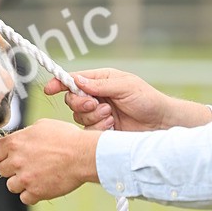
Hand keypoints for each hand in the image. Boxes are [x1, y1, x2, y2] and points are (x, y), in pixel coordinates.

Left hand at [0, 118, 99, 204]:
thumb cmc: (66, 138)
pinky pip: (25, 198)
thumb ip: (24, 135)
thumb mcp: (41, 126)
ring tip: (36, 176)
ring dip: (21, 183)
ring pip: (11, 186)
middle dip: (13, 169)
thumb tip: (19, 139)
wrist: (83, 155)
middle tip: (28, 165)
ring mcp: (25, 178)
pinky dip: (32, 195)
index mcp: (14, 143)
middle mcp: (16, 161)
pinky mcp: (36, 192)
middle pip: (2, 170)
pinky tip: (42, 186)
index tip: (7, 156)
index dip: (0, 155)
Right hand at [43, 67, 210, 131]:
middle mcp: (96, 97)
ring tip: (111, 116)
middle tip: (96, 104)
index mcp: (100, 81)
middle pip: (72, 99)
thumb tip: (77, 79)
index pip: (74, 80)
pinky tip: (112, 127)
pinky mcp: (100, 131)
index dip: (59, 83)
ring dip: (94, 116)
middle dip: (81, 103)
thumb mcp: (125, 86)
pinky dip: (98, 129)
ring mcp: (97, 114)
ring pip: (78, 116)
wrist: (161, 125)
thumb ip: (100, 84)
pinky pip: (87, 131)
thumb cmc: (147, 100)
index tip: (50, 88)